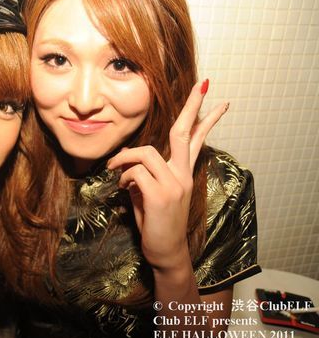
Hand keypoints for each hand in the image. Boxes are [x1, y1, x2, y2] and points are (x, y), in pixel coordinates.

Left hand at [107, 81, 227, 270]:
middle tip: (203, 85)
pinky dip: (124, 177)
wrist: (166, 252)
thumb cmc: (157, 224)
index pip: (197, 140)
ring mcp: (174, 184)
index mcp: (183, 173)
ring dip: (126, 159)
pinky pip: (136, 172)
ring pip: (147, 153)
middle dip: (192, 106)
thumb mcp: (150, 195)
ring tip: (116, 170)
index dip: (207, 119)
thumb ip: (145, 175)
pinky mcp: (162, 195)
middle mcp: (183, 175)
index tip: (220, 100)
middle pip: (185, 133)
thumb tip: (128, 160)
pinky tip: (123, 188)